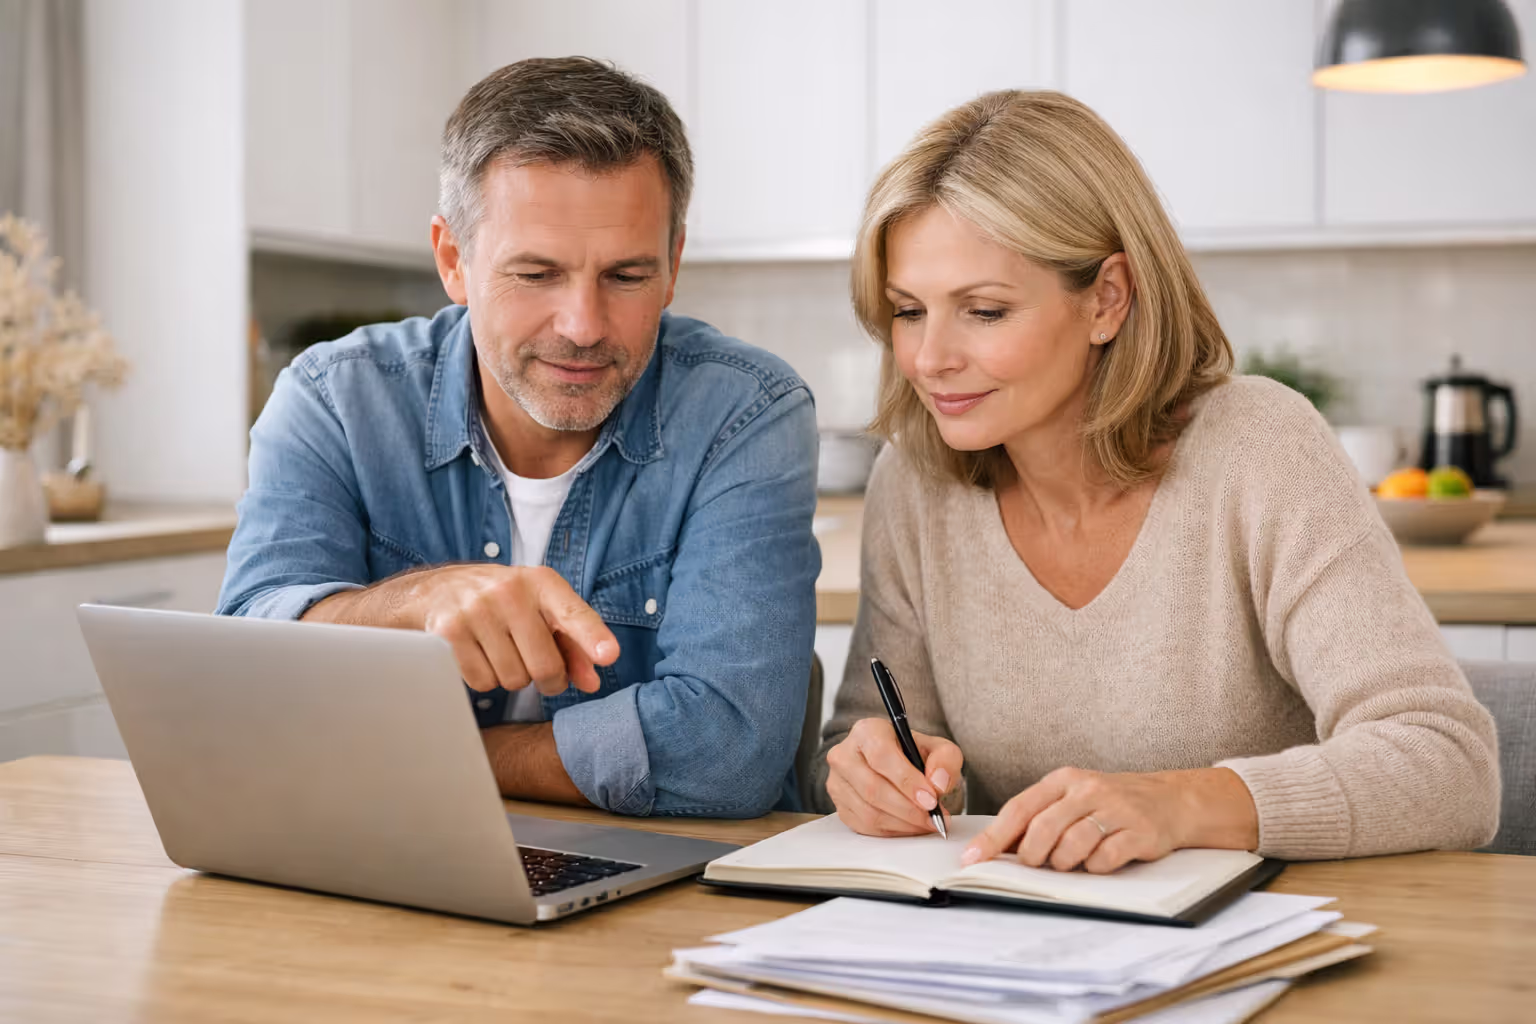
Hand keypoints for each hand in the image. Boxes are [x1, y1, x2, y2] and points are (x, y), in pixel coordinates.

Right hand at [409, 564, 619, 695]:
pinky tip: (477, 655)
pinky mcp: (449, 632)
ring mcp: (476, 610)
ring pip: (514, 679)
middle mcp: (509, 591)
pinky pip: (483, 682)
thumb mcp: (539, 611)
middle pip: (545, 666)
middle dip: (547, 679)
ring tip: (500, 651)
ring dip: (512, 677)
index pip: (572, 612)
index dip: (592, 637)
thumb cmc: (500, 604)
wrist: (434, 591)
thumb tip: (591, 682)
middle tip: (537, 668)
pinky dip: (485, 679)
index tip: (609, 655)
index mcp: (540, 582)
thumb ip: (571, 644)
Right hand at [825, 718, 963, 836]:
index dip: (907, 781)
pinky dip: (893, 831)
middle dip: (909, 809)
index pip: (882, 756)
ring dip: (903, 824)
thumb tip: (938, 783)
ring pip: (869, 812)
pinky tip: (910, 826)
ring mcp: (838, 783)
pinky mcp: (839, 806)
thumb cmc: (911, 754)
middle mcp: (845, 755)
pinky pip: (865, 827)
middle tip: (934, 818)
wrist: (892, 764)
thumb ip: (946, 760)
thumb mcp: (937, 748)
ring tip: (927, 823)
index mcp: (867, 732)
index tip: (931, 799)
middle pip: (873, 789)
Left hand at [961, 767, 1258, 873]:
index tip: (973, 859)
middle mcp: (1088, 790)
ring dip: (1065, 863)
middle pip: (1043, 829)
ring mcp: (1115, 809)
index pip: (1019, 809)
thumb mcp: (1074, 798)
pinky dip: (1096, 868)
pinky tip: (1101, 860)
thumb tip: (998, 847)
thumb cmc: (1111, 803)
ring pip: (1072, 846)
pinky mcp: (1139, 832)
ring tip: (1072, 861)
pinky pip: (1105, 859)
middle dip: (1032, 855)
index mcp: (1064, 780)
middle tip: (1035, 865)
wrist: (1171, 800)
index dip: (994, 837)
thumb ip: (1040, 817)